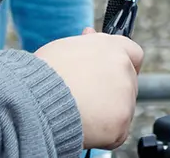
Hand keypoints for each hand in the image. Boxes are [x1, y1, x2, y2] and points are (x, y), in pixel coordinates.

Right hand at [36, 28, 144, 149]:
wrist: (35, 100)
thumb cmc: (43, 74)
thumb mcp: (64, 48)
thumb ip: (86, 44)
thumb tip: (90, 34)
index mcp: (112, 46)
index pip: (134, 54)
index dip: (124, 66)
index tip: (112, 76)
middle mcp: (123, 67)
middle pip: (128, 84)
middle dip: (113, 93)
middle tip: (87, 100)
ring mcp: (125, 95)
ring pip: (123, 109)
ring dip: (107, 114)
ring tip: (79, 112)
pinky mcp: (121, 121)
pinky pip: (117, 133)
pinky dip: (104, 135)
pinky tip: (84, 127)